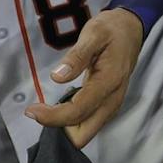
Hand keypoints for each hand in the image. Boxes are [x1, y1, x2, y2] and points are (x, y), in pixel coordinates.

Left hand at [25, 8, 141, 147]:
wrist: (131, 28)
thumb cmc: (111, 29)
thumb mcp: (94, 33)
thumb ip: (77, 56)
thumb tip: (57, 77)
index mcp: (109, 81)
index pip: (78, 111)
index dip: (52, 116)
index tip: (31, 110)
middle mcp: (112, 99)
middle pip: (83, 134)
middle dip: (59, 129)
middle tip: (38, 111)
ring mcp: (112, 104)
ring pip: (85, 132)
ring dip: (64, 126)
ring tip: (45, 108)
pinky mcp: (107, 104)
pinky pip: (88, 123)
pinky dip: (71, 121)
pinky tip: (60, 105)